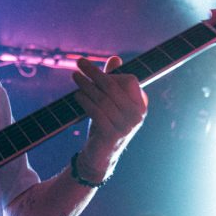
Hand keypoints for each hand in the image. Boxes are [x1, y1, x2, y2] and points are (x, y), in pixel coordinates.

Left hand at [72, 56, 147, 174]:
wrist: (100, 156)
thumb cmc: (106, 124)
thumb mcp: (110, 102)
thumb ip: (113, 81)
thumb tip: (116, 58)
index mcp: (141, 105)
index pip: (130, 80)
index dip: (110, 74)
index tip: (92, 69)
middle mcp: (137, 115)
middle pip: (113, 87)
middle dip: (94, 73)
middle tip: (79, 62)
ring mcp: (126, 126)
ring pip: (103, 99)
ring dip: (86, 86)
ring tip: (75, 77)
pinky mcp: (113, 135)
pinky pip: (97, 112)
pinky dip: (85, 102)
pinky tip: (76, 95)